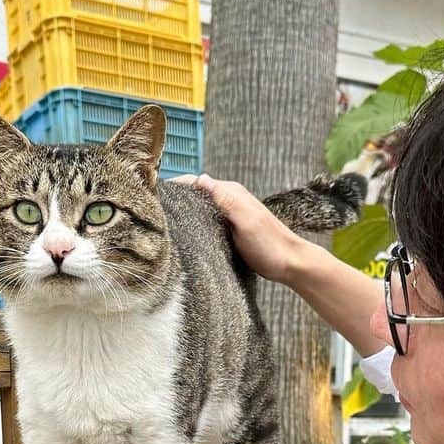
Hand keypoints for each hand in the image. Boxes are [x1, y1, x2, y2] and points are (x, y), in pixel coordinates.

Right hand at [169, 173, 309, 284]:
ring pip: (199, 210)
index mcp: (230, 192)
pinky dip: (195, 225)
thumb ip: (225, 199)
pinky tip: (185, 236)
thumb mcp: (246, 220)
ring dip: (184, 214)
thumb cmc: (270, 244)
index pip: (195, 182)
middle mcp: (228, 200)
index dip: (176, 187)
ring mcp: (228, 215)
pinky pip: (206, 223)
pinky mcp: (229, 231)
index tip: (155, 197)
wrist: (290, 263)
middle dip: (176, 201)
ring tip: (163, 225)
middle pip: (195, 195)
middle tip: (153, 215)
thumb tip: (201, 179)